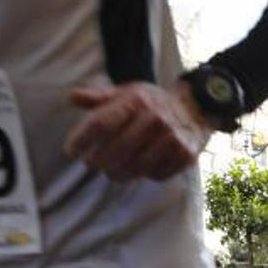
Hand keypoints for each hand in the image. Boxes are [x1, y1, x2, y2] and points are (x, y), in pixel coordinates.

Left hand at [65, 81, 211, 181]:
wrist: (197, 108)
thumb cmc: (153, 103)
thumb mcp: (128, 92)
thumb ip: (100, 97)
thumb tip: (72, 97)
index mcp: (136, 101)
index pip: (101, 124)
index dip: (81, 140)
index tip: (70, 151)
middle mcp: (154, 119)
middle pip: (115, 151)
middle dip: (97, 161)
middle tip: (92, 163)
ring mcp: (171, 139)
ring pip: (134, 168)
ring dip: (117, 173)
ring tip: (111, 170)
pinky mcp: (184, 156)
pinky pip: (155, 175)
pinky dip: (144, 175)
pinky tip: (139, 168)